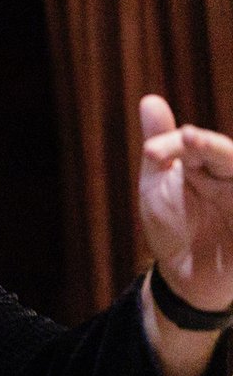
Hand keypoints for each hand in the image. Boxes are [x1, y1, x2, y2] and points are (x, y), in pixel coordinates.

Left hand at [139, 94, 232, 310]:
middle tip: (189, 139)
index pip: (198, 145)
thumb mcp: (159, 185)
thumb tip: (150, 99)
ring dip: (225, 159)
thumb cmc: (174, 226)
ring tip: (198, 148)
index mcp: (212, 165)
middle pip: (229, 156)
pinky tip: (229, 186)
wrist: (185, 277)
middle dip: (210, 148)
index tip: (151, 152)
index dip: (179, 144)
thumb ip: (161, 148)